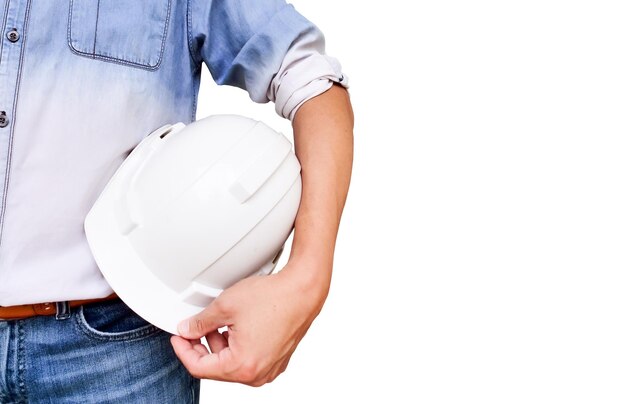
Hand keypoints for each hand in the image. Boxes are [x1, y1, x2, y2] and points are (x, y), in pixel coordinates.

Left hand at [170, 261, 328, 385]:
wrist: (303, 290)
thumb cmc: (273, 297)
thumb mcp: (225, 306)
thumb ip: (200, 323)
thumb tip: (187, 330)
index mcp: (242, 366)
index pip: (199, 368)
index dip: (183, 350)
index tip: (178, 338)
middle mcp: (258, 374)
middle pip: (217, 369)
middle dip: (203, 347)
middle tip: (195, 327)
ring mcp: (270, 369)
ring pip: (234, 365)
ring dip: (221, 346)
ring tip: (220, 322)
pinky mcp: (278, 360)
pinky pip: (250, 360)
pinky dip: (239, 347)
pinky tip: (237, 327)